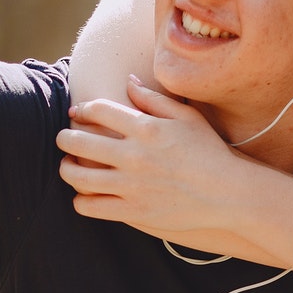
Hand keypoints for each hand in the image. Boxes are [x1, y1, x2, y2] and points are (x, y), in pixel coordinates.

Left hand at [56, 77, 251, 232]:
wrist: (228, 194)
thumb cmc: (209, 152)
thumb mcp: (187, 117)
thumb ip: (154, 99)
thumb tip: (128, 80)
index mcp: (147, 128)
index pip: (98, 110)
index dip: (82, 109)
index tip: (78, 112)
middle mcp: (134, 156)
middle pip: (79, 142)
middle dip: (65, 137)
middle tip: (64, 138)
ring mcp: (132, 186)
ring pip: (78, 176)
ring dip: (66, 169)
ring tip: (68, 167)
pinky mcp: (134, 211)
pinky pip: (91, 206)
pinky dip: (80, 200)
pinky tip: (84, 195)